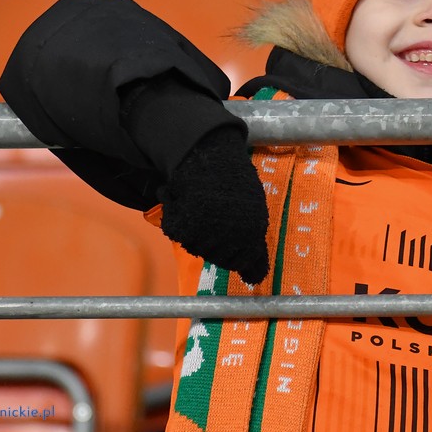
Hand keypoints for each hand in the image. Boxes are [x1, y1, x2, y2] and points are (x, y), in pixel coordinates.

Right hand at [159, 126, 269, 284]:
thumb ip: (253, 244)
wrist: (210, 153)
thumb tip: (255, 278)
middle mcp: (232, 236)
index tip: (235, 243)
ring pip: (196, 247)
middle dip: (217, 242)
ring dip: (196, 230)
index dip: (239, 256)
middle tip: (215, 216)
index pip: (246, 264)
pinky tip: (186, 199)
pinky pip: (176, 232)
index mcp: (254, 232)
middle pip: (219, 258)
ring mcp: (207, 232)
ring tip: (203, 205)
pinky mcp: (183, 225)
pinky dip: (177, 217)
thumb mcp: (253, 211)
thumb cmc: (234, 183)